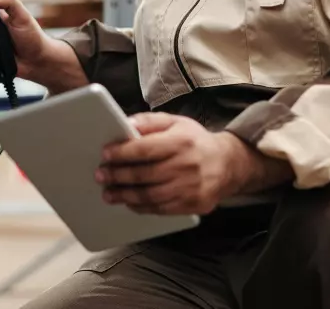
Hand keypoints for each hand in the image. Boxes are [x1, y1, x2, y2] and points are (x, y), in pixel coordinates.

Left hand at [95, 113, 250, 215]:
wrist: (228, 164)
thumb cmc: (195, 142)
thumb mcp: (176, 122)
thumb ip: (149, 121)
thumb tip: (125, 124)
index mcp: (181, 141)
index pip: (144, 148)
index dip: (121, 153)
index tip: (105, 155)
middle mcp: (186, 165)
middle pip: (143, 174)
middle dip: (117, 176)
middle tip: (101, 175)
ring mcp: (190, 188)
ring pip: (149, 196)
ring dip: (124, 196)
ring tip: (109, 193)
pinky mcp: (192, 205)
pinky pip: (160, 209)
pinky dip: (140, 207)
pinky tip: (129, 202)